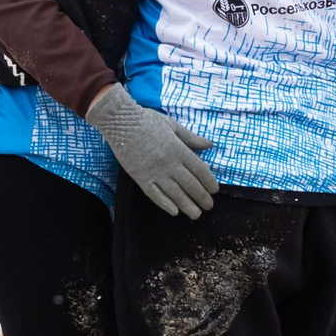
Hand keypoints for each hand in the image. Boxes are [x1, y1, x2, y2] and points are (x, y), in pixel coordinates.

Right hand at [84, 84, 219, 216]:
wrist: (121, 122)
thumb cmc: (147, 120)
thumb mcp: (173, 125)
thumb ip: (191, 138)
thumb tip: (209, 145)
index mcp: (178, 149)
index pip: (199, 169)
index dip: (209, 181)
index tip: (215, 190)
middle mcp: (169, 163)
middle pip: (190, 184)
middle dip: (201, 197)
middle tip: (209, 206)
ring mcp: (155, 172)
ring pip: (175, 193)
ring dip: (187, 205)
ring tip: (196, 214)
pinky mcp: (141, 178)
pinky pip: (155, 194)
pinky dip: (165, 204)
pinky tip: (174, 212)